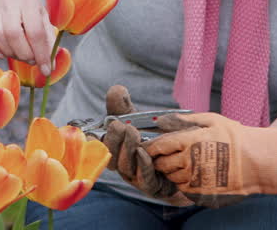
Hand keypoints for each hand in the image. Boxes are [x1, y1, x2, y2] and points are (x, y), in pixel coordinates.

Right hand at [0, 0, 55, 73]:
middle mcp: (9, 5)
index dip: (41, 54)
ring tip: (19, 54)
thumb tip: (50, 67)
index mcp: (29, 3)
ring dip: (10, 53)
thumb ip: (48, 41)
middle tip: (31, 59)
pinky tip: (3, 52)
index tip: (46, 69)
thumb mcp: (43, 18)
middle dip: (24, 54)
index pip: (35, 32)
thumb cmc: (28, 9)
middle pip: (14, 35)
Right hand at [100, 86, 188, 204]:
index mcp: (115, 149)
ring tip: (133, 132)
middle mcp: (123, 165)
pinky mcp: (153, 187)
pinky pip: (144, 179)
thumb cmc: (157, 138)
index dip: (92, 141)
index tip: (91, 131)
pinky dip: (142, 165)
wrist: (185, 160)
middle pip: (110, 158)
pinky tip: (143, 151)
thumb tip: (116, 90)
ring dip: (127, 149)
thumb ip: (125, 106)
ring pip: (125, 168)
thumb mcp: (139, 120)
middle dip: (113, 141)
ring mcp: (136, 178)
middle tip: (120, 125)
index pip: (97, 148)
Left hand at [144, 112, 276, 206]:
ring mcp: (196, 178)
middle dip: (159, 160)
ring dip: (171, 171)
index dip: (150, 147)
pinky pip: (182, 188)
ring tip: (181, 163)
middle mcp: (190, 161)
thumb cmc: (235, 137)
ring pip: (171, 177)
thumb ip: (186, 119)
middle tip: (164, 156)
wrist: (257, 162)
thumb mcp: (212, 120)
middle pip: (162, 164)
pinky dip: (182, 182)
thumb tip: (164, 119)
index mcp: (190, 140)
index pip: (159, 146)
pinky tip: (191, 174)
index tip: (148, 147)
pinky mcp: (202, 191)